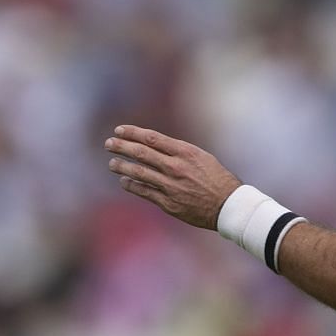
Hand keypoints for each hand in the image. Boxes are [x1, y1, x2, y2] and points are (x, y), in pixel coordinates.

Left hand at [104, 125, 241, 228]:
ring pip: (139, 173)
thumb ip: (177, 151)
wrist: (227, 205)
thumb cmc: (216, 178)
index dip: (132, 133)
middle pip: (141, 153)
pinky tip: (123, 181)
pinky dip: (131, 185)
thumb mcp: (200, 156)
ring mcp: (170, 186)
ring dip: (122, 166)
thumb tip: (154, 145)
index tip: (119, 130)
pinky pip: (144, 192)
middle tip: (108, 144)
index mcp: (184, 152)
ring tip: (112, 163)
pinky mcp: (168, 203)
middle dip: (122, 147)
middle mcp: (175, 167)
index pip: (152, 138)